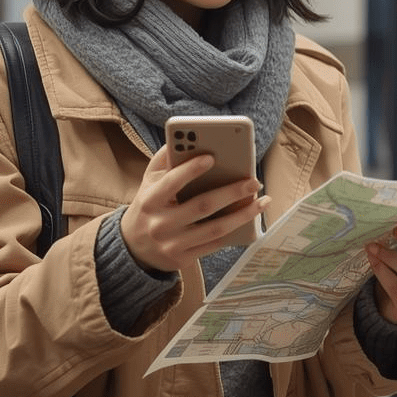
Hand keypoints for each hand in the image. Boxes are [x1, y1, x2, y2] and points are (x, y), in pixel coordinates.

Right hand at [120, 145, 269, 272]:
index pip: (171, 183)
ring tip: (263, 201)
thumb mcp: (149, 182)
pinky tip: (250, 217)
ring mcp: (172, 244)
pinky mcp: (183, 259)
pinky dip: (235, 230)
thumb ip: (165, 159)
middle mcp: (160, 224)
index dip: (191, 170)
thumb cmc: (149, 206)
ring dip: (243, 214)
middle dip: (232, 192)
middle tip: (254, 181)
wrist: (133, 248)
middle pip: (202, 206)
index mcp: (149, 200)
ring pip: (215, 229)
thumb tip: (186, 137)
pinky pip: (215, 244)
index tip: (212, 156)